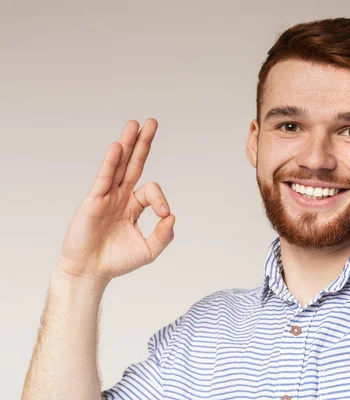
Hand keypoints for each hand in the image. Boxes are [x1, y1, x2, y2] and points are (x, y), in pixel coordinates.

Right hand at [56, 119, 174, 281]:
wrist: (91, 272)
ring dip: (127, 143)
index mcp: (134, 206)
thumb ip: (164, 235)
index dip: (161, 200)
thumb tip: (172, 216)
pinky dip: (111, 162)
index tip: (163, 216)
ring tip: (135, 124)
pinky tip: (117, 147)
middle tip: (152, 122)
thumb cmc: (117, 261)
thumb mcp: (149, 250)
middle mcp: (120, 196)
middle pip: (134, 164)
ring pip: (119, 164)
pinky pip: (104, 177)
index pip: (151, 190)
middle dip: (143, 143)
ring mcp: (106, 196)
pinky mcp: (93, 201)